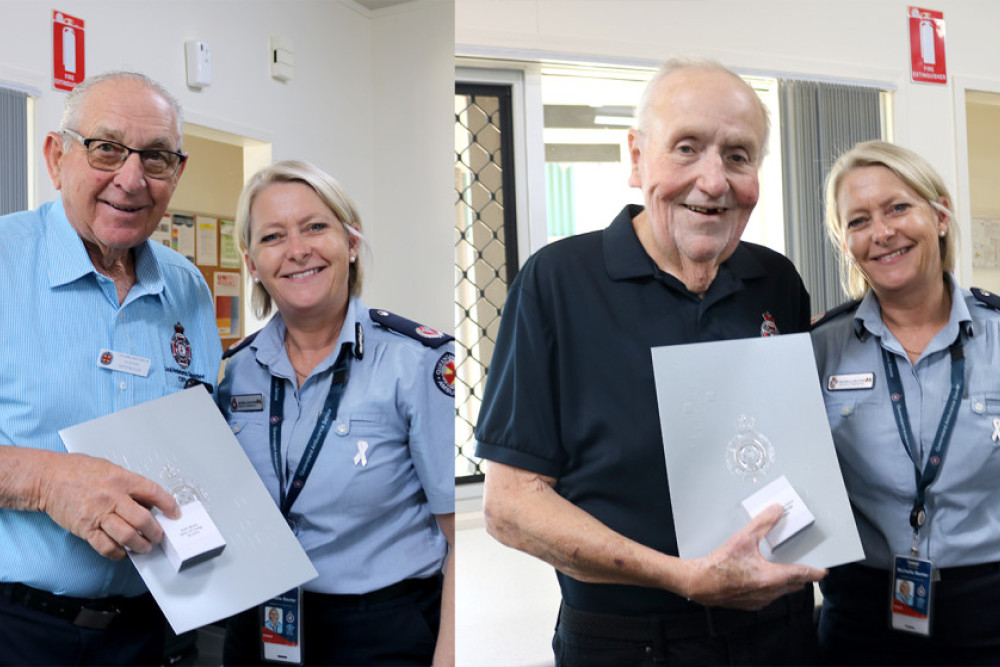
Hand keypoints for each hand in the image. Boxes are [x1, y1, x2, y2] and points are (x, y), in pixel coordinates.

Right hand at [37, 452, 179, 559]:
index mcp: (122, 479)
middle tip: (159, 536)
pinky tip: (123, 552)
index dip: (169, 505)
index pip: (154, 492)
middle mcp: (113, 496)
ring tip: (145, 547)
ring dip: (140, 545)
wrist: (47, 477)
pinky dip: (118, 553)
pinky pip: (106, 546)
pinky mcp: (85, 528)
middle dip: (156, 532)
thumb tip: (146, 501)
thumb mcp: (110, 468)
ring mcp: (99, 513)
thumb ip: (129, 483)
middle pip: (143, 519)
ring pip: (127, 535)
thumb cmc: (77, 470)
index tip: (175, 514)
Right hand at [679, 504, 825, 610]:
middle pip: (794, 585)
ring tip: (785, 571)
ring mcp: (760, 600)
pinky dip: (772, 588)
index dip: (815, 572)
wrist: (699, 583)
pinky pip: (769, 597)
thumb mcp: (743, 539)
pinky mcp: (750, 604)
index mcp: (772, 577)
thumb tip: (776, 511)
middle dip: (802, 577)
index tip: (823, 570)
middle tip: (806, 568)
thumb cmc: (719, 564)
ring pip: (782, 592)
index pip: (802, 574)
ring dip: (786, 582)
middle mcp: (769, 592)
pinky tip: (763, 580)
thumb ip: (762, 523)